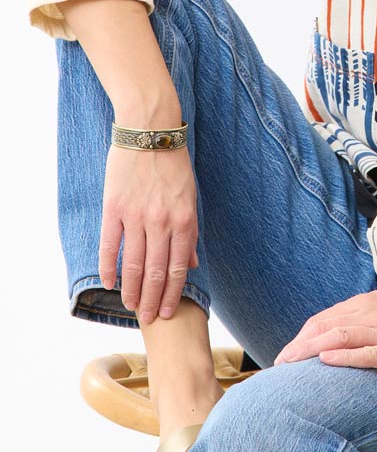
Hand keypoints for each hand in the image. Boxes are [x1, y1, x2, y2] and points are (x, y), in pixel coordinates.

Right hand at [99, 144, 199, 323]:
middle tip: (149, 319)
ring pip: (134, 263)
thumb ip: (190, 231)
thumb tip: (192, 262)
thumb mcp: (191, 196)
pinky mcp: (114, 208)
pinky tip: (110, 283)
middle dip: (153, 299)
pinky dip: (110, 267)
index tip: (169, 312)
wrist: (149, 132)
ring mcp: (136, 216)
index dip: (174, 293)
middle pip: (157, 271)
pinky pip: (111, 245)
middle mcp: (161, 222)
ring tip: (131, 306)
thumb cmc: (173, 164)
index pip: (179, 267)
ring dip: (133, 289)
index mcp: (184, 219)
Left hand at [272, 286, 376, 370]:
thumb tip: (339, 326)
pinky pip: (368, 352)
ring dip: (312, 349)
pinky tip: (327, 361)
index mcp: (367, 303)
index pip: (325, 317)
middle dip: (300, 344)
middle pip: (326, 326)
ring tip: (291, 362)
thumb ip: (364, 314)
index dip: (303, 335)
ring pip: (341, 337)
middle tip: (280, 362)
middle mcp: (372, 314)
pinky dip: (344, 356)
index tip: (288, 351)